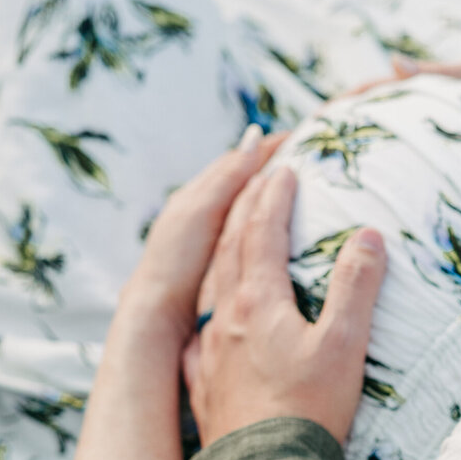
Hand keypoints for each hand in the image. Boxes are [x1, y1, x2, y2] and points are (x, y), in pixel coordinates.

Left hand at [119, 127, 285, 340]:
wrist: (155, 322)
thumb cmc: (178, 267)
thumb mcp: (203, 213)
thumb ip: (229, 178)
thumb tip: (255, 138)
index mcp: (197, 198)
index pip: (240, 163)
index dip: (270, 149)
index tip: (302, 138)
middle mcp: (196, 215)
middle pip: (240, 182)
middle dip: (269, 167)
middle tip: (305, 159)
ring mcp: (205, 243)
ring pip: (241, 211)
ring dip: (264, 197)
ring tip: (294, 193)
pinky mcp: (212, 269)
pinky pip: (242, 237)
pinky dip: (259, 227)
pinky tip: (274, 239)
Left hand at [184, 165, 385, 447]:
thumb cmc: (309, 411)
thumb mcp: (345, 345)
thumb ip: (356, 287)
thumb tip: (369, 235)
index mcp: (258, 302)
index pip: (262, 232)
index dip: (273, 195)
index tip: (284, 168)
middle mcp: (224, 318)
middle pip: (228, 247)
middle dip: (243, 206)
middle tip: (255, 178)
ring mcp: (207, 351)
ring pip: (209, 283)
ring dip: (221, 247)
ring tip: (230, 229)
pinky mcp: (202, 382)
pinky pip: (197, 329)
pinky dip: (205, 304)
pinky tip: (205, 313)